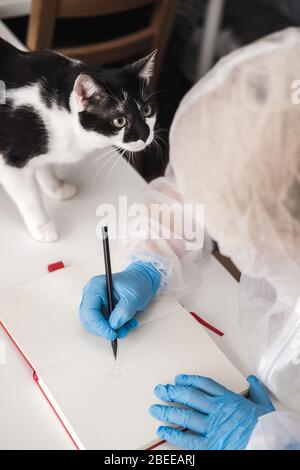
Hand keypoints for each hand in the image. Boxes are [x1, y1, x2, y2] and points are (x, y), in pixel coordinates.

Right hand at [80, 262, 160, 339]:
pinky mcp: (101, 310)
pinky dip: (115, 328)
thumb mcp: (133, 297)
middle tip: (118, 332)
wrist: (142, 280)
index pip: (89, 310)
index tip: (111, 333)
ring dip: (111, 330)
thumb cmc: (136, 282)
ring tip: (127, 325)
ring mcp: (96, 303)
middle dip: (103, 329)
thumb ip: (123, 311)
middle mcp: (92, 295)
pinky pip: (103, 325)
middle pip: (88, 320)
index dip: (98, 325)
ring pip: (95, 325)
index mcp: (96, 287)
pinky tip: (126, 323)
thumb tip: (114, 325)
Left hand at [149, 375, 274, 449]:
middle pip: (190, 397)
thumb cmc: (267, 427)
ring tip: (155, 408)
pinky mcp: (211, 445)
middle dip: (172, 392)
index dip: (190, 380)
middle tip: (160, 390)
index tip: (179, 378)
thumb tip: (252, 378)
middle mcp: (217, 411)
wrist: (271, 444)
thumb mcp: (264, 405)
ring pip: (185, 415)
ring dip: (168, 410)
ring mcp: (212, 427)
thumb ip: (256, 391)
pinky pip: (187, 438)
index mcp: (229, 399)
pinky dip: (173, 434)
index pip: (205, 385)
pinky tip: (163, 429)